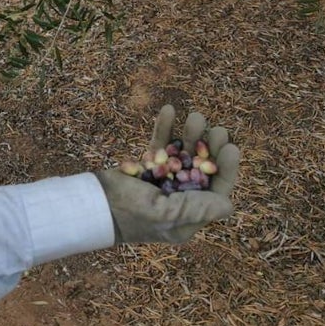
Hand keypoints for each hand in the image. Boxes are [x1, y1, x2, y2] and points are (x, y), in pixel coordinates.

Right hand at [95, 105, 240, 244]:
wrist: (93, 205)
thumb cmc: (130, 215)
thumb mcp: (165, 214)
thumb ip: (196, 208)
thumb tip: (228, 205)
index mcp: (188, 215)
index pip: (216, 190)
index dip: (226, 169)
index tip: (231, 147)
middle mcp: (179, 197)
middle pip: (201, 168)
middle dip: (210, 147)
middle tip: (215, 129)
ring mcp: (163, 179)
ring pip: (183, 153)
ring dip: (190, 134)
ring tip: (195, 116)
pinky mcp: (147, 165)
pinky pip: (160, 144)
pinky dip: (165, 128)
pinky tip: (169, 110)